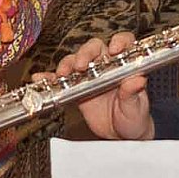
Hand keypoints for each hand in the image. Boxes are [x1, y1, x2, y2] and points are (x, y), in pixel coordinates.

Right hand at [36, 33, 153, 140]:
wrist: (121, 135)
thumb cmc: (134, 117)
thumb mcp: (136, 107)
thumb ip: (134, 93)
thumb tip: (138, 80)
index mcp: (124, 66)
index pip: (124, 44)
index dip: (119, 41)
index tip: (114, 49)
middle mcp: (106, 67)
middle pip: (94, 48)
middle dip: (85, 53)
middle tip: (81, 64)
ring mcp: (89, 76)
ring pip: (75, 61)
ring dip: (67, 64)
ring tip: (63, 74)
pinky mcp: (76, 88)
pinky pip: (61, 80)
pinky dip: (49, 78)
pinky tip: (40, 78)